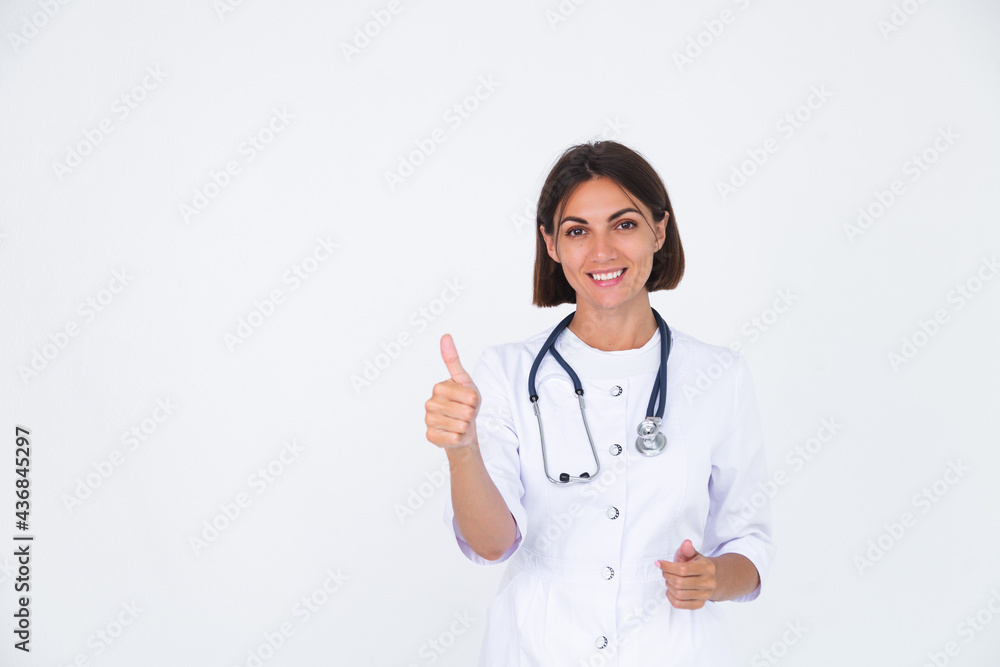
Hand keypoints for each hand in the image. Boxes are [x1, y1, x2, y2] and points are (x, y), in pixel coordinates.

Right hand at [425, 334, 481, 448]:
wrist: (461, 426)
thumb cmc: (464, 402)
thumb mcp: (464, 380)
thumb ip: (453, 360)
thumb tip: (445, 336)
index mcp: (439, 387)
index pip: (470, 396)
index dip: (475, 400)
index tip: (469, 400)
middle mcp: (430, 403)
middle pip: (466, 411)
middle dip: (471, 414)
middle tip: (465, 413)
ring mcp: (429, 420)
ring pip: (461, 425)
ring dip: (465, 426)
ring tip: (460, 422)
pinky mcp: (431, 436)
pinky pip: (454, 438)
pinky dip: (459, 437)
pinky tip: (454, 433)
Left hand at [654, 539, 716, 608]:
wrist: (709, 577)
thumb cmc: (696, 564)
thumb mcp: (692, 554)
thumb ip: (687, 549)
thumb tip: (686, 543)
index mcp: (707, 567)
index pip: (682, 569)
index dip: (667, 566)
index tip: (659, 563)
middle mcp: (709, 582)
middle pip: (679, 583)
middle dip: (667, 576)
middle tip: (665, 572)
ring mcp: (705, 595)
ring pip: (678, 594)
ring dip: (668, 586)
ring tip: (669, 579)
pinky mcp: (700, 604)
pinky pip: (679, 604)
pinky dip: (671, 597)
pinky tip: (671, 590)